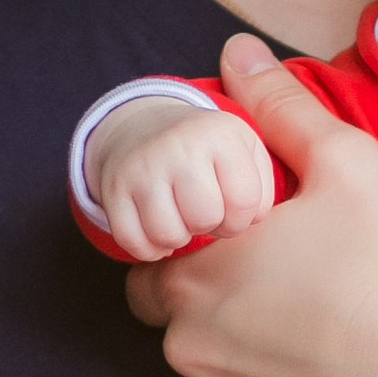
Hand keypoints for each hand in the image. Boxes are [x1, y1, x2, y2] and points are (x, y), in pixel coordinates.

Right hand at [91, 96, 278, 259]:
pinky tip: (157, 230)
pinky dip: (149, 248)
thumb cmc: (210, 153)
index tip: (232, 208)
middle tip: (205, 213)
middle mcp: (179, 144)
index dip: (242, 218)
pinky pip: (133, 242)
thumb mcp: (247, 152)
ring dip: (179, 238)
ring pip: (168, 235)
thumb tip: (253, 221)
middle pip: (205, 219)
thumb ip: (264, 188)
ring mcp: (142, 165)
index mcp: (221, 133)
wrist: (146, 128)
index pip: (245, 203)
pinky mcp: (113, 188)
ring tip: (182, 219)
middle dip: (210, 227)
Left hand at [124, 36, 377, 376]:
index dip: (194, 258)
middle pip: (178, 328)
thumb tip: (237, 52)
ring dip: (244, 366)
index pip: (151, 268)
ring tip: (316, 347)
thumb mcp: (346, 163)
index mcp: (197, 276)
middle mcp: (191, 349)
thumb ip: (282, 107)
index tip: (246, 255)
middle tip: (288, 298)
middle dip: (215, 311)